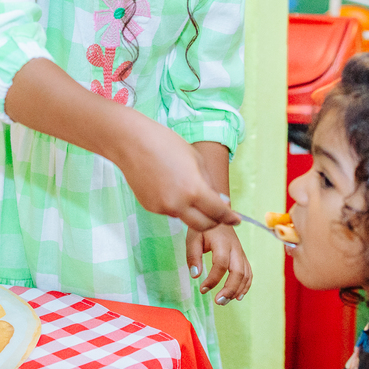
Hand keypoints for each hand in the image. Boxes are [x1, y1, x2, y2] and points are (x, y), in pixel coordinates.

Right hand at [113, 120, 239, 231]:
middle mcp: (178, 204)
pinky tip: (168, 185)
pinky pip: (170, 211)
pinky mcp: (150, 208)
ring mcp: (162, 208)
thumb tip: (220, 203)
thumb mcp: (196, 160)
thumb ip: (209, 184)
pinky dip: (176, 204)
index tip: (236, 220)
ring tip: (185, 186)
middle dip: (214, 222)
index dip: (230, 217)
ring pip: (185, 217)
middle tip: (219, 214)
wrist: (132, 142)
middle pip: (203, 226)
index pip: (218, 213)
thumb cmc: (166, 144)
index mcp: (194, 190)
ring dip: (193, 211)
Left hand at [186, 225, 251, 304]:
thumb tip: (195, 275)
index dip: (213, 279)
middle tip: (218, 301)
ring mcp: (241, 252)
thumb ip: (193, 255)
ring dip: (237, 290)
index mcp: (222, 242)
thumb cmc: (204, 227)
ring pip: (246, 274)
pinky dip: (245, 286)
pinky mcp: (243, 256)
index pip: (221, 264)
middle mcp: (235, 248)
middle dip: (230, 289)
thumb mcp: (193, 237)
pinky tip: (237, 296)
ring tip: (224, 301)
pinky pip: (249, 272)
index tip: (202, 289)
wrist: (218, 214)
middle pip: (238, 272)